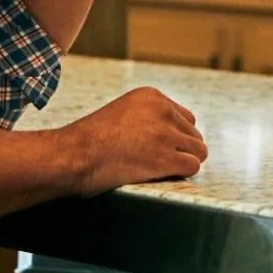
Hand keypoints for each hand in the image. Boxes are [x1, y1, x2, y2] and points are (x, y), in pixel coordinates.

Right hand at [58, 86, 207, 196]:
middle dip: (181, 150)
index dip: (175, 137)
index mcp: (151, 96)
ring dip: (184, 162)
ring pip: (198, 151)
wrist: (73, 155)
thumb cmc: (90, 140)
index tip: (159, 149)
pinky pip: (192, 166)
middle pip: (194, 134)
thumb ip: (147, 117)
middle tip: (160, 162)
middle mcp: (162, 110)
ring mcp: (165, 134)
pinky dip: (181, 174)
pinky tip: (163, 176)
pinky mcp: (165, 157)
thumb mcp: (122, 112)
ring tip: (161, 170)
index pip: (185, 118)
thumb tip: (173, 136)